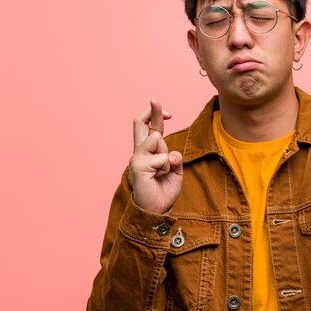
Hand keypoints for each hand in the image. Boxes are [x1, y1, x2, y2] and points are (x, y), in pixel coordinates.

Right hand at [128, 98, 183, 213]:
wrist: (156, 211)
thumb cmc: (164, 191)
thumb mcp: (174, 170)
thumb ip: (174, 157)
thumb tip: (171, 152)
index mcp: (147, 152)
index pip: (150, 128)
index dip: (156, 116)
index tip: (167, 112)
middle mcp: (139, 152)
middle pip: (140, 123)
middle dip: (151, 110)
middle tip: (155, 100)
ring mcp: (136, 158)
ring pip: (157, 140)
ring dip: (167, 156)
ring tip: (163, 172)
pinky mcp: (138, 166)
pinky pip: (162, 157)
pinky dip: (167, 167)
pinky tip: (160, 178)